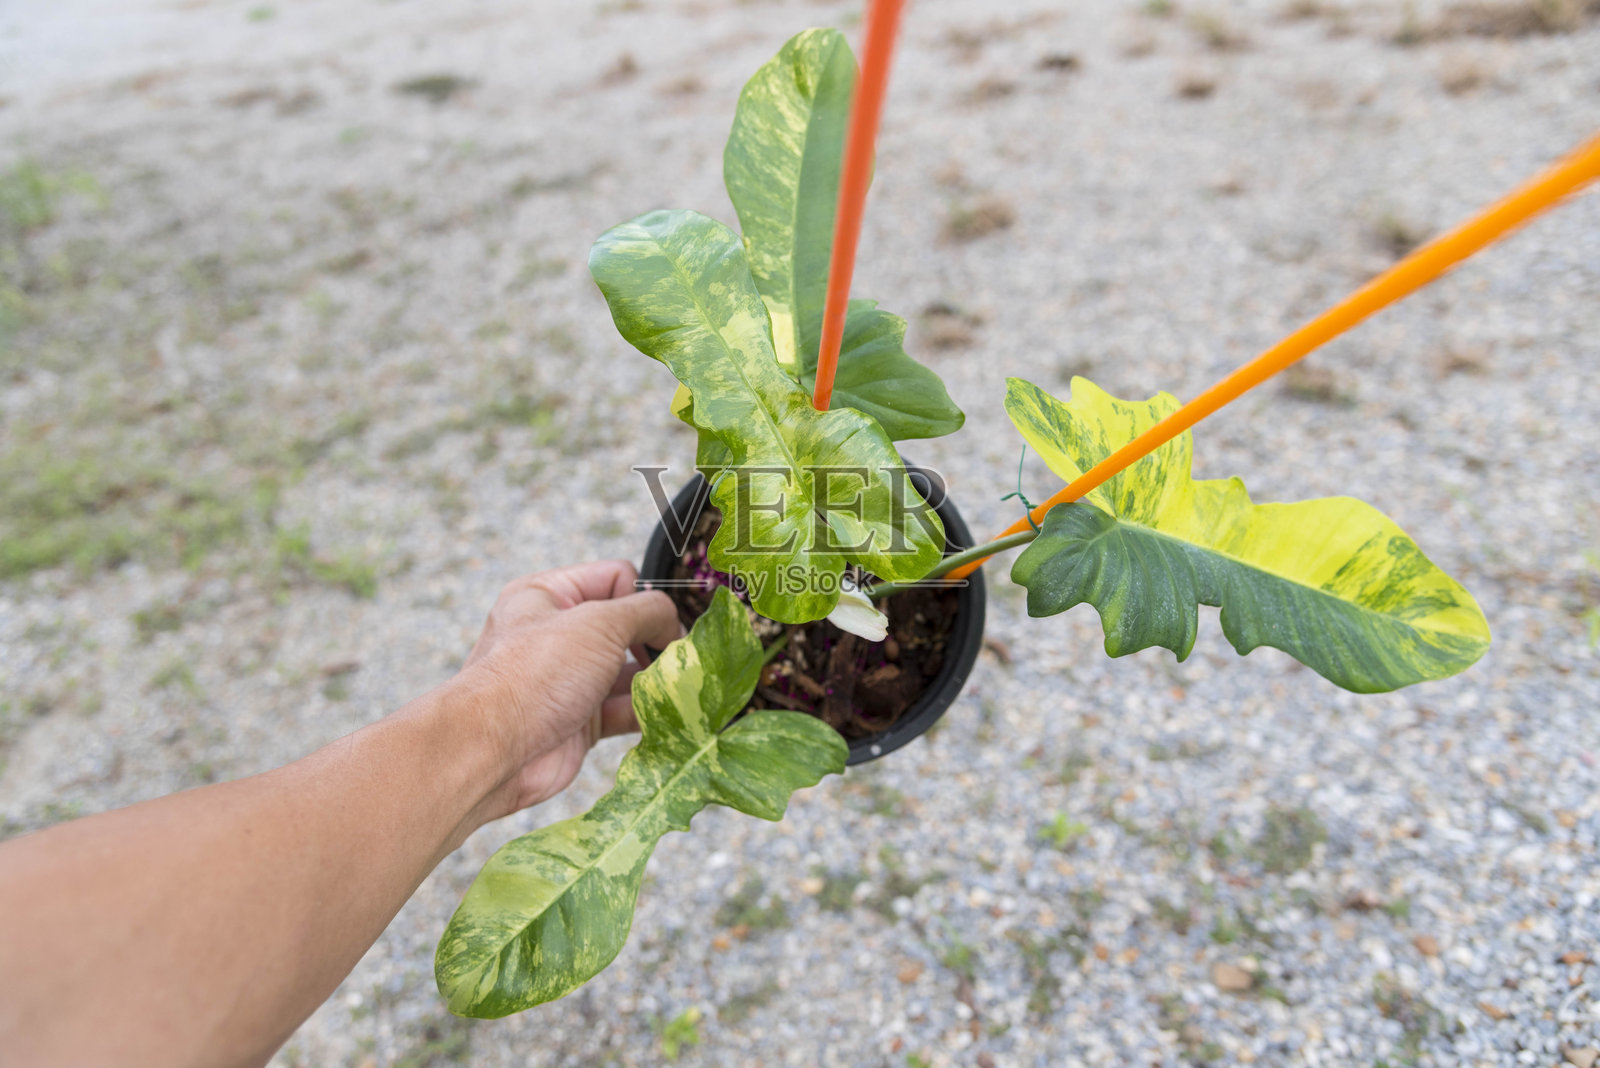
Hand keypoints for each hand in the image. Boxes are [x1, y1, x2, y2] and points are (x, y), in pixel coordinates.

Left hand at [455, 561, 681, 825]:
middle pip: (627, 626)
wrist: (493, 751)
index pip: (615, 577)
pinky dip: (649, 712)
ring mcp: (569, 680)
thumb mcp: (599, 623)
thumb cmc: (534, 674)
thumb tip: (673, 621)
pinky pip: (626, 709)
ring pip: (630, 671)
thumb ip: (646, 611)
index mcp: (549, 595)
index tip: (661, 623)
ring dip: (657, 679)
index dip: (642, 596)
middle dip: (656, 641)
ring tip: (683, 687)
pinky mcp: (581, 721)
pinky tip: (672, 714)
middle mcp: (557, 634)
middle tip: (679, 657)